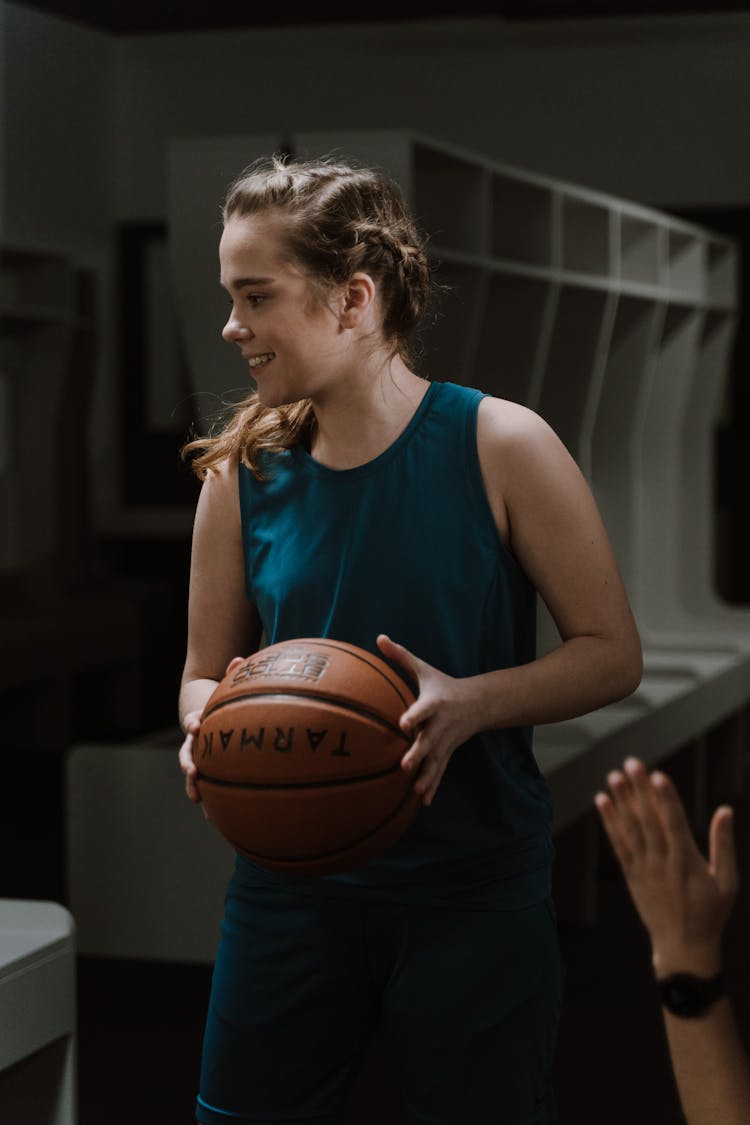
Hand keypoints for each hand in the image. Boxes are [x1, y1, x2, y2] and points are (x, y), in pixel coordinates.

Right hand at [178, 657, 245, 809]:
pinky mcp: (206, 768)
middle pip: (187, 751)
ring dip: (193, 785)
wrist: (209, 715)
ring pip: (192, 772)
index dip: (193, 722)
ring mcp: (198, 756)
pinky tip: (214, 817)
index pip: (192, 720)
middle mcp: (195, 741)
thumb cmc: (223, 702)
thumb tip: (238, 658)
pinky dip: (209, 800)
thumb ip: (232, 675)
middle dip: (188, 761)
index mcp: (200, 720)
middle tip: (192, 771)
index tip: (196, 725)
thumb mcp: (226, 688)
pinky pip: (207, 785)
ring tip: (197, 798)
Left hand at [377, 634, 478, 807]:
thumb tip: (379, 637)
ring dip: (427, 776)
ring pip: (436, 761)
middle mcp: (441, 725)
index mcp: (435, 703)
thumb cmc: (443, 685)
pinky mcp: (448, 753)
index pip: (424, 709)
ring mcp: (446, 742)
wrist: (479, 703)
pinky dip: (433, 786)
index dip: (414, 716)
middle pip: (429, 740)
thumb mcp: (424, 669)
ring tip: (415, 791)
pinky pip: (440, 771)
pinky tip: (423, 802)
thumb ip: (400, 656)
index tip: (403, 724)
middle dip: (418, 753)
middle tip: (404, 765)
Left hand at [594, 757, 738, 975]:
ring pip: (630, 828)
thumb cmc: (711, 913)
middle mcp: (662, 861)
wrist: (683, 948)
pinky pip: (618, 844)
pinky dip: (610, 822)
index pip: (673, 823)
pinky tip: (602, 801)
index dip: (664, 798)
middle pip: (648, 819)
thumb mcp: (727, 882)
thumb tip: (725, 810)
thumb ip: (723, 844)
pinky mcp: (631, 874)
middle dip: (639, 790)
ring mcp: (644, 868)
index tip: (657, 775)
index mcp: (686, 861)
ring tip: (613, 776)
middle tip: (631, 762)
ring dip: (621, 801)